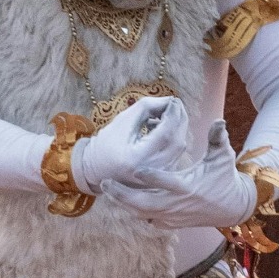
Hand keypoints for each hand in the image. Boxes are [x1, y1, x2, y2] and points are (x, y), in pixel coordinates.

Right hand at [72, 96, 189, 191]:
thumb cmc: (107, 144)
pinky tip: (162, 129)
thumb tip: (170, 100)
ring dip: (178, 127)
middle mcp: (151, 172)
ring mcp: (158, 178)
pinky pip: (176, 153)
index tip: (173, 99)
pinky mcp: (162, 178)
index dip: (172, 114)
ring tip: (164, 115)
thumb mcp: (123, 120)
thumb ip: (147, 107)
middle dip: (179, 119)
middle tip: (173, 104)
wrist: (99, 169)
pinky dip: (174, 137)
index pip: (165, 133)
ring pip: (180, 148)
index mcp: (137, 158)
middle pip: (177, 142)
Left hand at [98, 120, 256, 228]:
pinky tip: (121, 202)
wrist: (232, 207)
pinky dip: (135, 212)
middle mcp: (177, 204)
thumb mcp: (223, 157)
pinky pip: (148, 220)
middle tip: (105, 183)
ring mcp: (173, 216)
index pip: (166, 182)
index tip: (135, 169)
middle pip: (145, 203)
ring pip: (142, 213)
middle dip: (123, 194)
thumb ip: (218, 138)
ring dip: (124, 203)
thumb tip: (219, 120)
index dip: (151, 176)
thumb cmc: (225, 178)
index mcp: (188, 186)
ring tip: (107, 191)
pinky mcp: (172, 224)